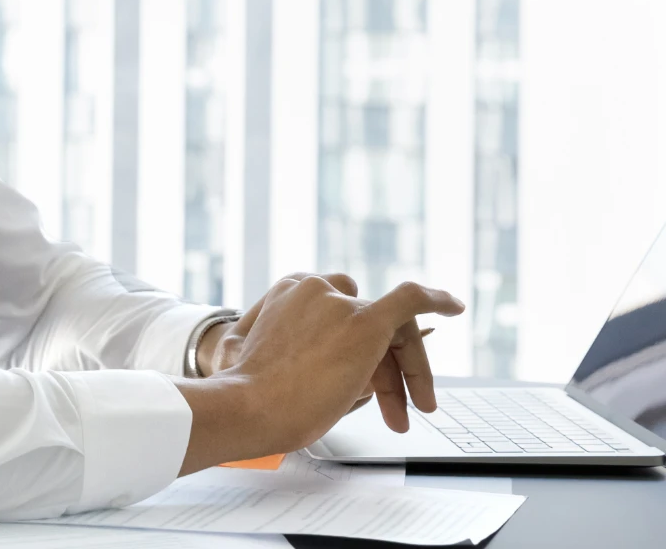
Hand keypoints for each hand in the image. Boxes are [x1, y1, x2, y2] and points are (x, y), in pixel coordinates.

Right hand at [173, 273, 464, 474]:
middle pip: (367, 317)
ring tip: (407, 412)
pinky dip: (434, 298)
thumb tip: (334, 367)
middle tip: (398, 407)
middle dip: (386, 365)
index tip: (367, 381)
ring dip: (405, 370)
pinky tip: (453, 305)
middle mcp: (315, 289)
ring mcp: (340, 304)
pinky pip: (409, 300)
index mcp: (289, 292)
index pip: (338, 312)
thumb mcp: (269, 358)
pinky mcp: (364, 321)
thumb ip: (300, 348)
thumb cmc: (252, 395)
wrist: (248, 405)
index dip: (360, 351)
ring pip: (389, 326)